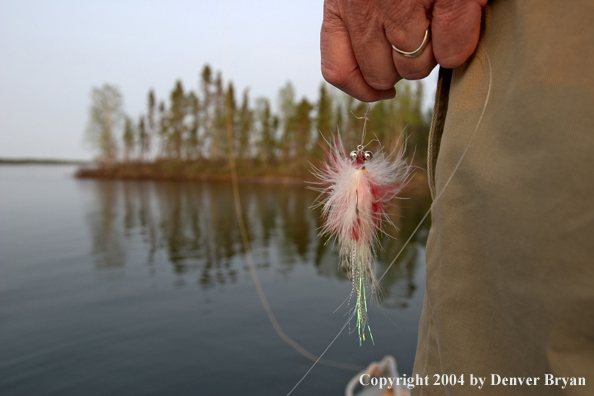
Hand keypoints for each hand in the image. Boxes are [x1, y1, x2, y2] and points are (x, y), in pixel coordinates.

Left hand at [321, 0, 486, 101]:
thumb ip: (354, 25)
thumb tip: (376, 85)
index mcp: (341, 3)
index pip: (338, 71)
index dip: (363, 87)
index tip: (382, 88)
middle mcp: (366, 8)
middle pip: (381, 75)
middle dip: (401, 66)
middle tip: (419, 41)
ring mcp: (405, 4)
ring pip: (415, 68)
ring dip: (431, 57)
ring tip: (439, 26)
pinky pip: (451, 52)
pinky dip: (457, 50)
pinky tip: (458, 32)